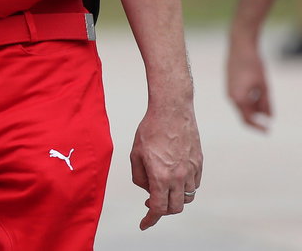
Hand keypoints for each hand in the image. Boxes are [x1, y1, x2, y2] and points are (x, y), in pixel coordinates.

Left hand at [130, 102, 201, 229]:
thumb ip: (139, 177)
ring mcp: (192, 170)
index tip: (144, 224)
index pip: (158, 208)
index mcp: (161, 176)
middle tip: (151, 202)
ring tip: (162, 188)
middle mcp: (179, 177)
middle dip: (162, 210)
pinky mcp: (199, 163)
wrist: (171, 111)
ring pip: (187, 197)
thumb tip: (148, 191)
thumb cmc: (149, 130)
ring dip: (175, 199)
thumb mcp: (135, 154)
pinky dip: (185, 187)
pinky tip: (174, 177)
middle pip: (175, 208)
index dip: (150, 219)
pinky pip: (195, 184)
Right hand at [226, 41, 272, 130]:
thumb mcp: (264, 85)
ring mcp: (228, 90)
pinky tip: (258, 94)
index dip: (258, 127)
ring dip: (254, 108)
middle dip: (256, 118)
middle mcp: (230, 96)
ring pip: (242, 106)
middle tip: (269, 120)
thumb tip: (269, 117)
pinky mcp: (230, 85)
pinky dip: (249, 101)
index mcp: (238, 98)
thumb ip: (266, 103)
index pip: (247, 119)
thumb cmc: (254, 65)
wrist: (240, 47)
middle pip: (244, 114)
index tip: (268, 131)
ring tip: (266, 102)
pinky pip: (239, 98)